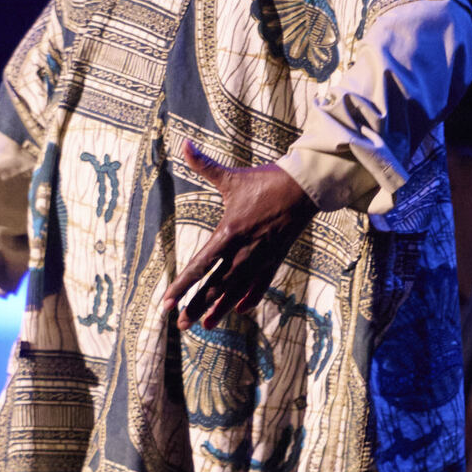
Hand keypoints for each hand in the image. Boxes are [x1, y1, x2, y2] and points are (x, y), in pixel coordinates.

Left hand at [161, 142, 315, 330]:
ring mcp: (260, 259)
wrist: (304, 189)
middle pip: (214, 287)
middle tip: (180, 326)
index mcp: (228, 233)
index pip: (199, 266)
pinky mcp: (274, 260)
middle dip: (196, 307)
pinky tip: (239, 309)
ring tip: (205, 327)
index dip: (182, 286)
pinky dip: (249, 298)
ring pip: (235, 292)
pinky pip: (259, 285)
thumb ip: (204, 165)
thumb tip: (183, 144)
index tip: (167, 302)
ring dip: (219, 310)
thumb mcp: (231, 176)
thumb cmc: (265, 182)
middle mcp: (242, 252)